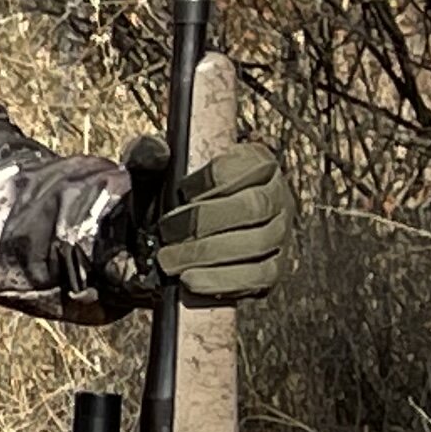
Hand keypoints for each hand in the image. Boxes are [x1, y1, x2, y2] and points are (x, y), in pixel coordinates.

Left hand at [126, 135, 293, 301]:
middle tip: (166, 231)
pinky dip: (222, 280)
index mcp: (256, 164)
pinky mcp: (272, 268)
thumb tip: (151, 151)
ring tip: (169, 260)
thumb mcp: (160, 172)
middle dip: (204, 221)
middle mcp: (276, 197)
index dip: (213, 179)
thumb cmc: (175, 198)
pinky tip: (190, 280)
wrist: (181, 238)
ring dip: (208, 253)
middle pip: (255, 207)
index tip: (181, 191)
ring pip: (258, 243)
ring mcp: (279, 235)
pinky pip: (259, 277)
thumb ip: (151, 156)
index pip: (249, 166)